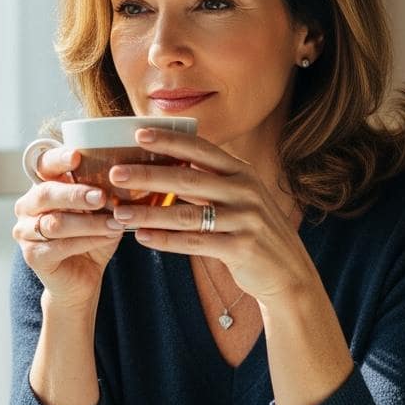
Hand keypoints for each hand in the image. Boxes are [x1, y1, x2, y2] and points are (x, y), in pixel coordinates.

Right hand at [13, 144, 123, 307]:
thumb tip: (126, 177)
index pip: (43, 166)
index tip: (77, 156)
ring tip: (115, 222)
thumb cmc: (91, 238)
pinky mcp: (32, 256)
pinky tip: (108, 237)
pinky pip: (60, 246)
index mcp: (42, 186)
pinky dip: (88, 240)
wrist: (81, 280)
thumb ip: (104, 194)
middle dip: (76, 194)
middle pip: (46, 193)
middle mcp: (27, 206)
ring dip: (89, 222)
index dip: (58, 159)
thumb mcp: (99, 212)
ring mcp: (25, 232)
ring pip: (56, 223)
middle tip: (103, 197)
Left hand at [107, 128, 314, 303]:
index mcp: (242, 172)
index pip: (200, 148)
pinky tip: (141, 238)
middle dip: (148, 175)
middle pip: (188, 178)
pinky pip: (195, 242)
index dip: (169, 140)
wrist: (288, 272)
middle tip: (115, 173)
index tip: (138, 133)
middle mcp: (245, 190)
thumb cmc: (252, 230)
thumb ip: (209, 180)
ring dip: (148, 214)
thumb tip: (166, 161)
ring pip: (186, 214)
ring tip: (119, 213)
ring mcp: (245, 219)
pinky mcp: (241, 248)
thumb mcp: (239, 197)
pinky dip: (166, 241)